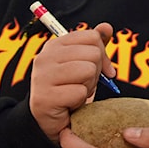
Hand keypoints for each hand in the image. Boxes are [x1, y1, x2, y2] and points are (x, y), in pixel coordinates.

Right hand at [30, 22, 115, 141]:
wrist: (49, 120)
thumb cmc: (68, 89)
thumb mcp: (83, 63)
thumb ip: (95, 45)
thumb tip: (106, 27)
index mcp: (55, 44)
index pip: (92, 37)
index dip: (101, 55)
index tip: (96, 69)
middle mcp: (45, 57)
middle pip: (93, 53)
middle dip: (95, 72)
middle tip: (81, 84)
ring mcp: (42, 76)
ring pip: (88, 70)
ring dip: (88, 86)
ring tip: (75, 93)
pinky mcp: (45, 97)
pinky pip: (80, 92)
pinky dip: (80, 101)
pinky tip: (69, 104)